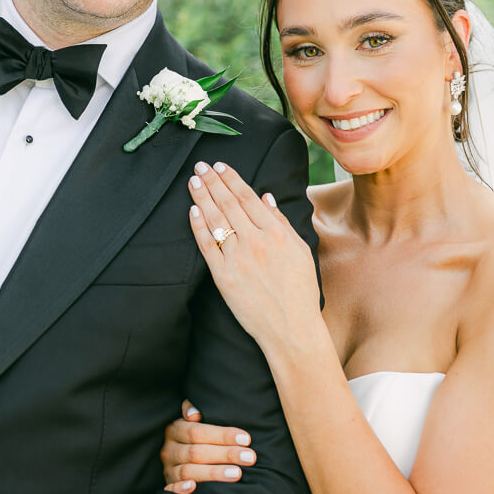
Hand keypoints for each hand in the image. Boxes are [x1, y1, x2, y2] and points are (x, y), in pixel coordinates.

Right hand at [161, 398, 256, 493]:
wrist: (189, 456)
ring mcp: (168, 469)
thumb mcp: (195, 420)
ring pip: (189, 471)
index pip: (197, 432)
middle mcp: (169, 450)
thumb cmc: (200, 436)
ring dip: (213, 473)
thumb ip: (195, 409)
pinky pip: (171, 489)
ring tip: (237, 473)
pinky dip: (180, 489)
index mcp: (175, 430)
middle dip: (225, 454)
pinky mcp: (169, 487)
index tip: (246, 439)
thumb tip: (194, 413)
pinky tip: (193, 488)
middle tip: (249, 457)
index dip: (222, 435)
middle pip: (196, 453)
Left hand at [188, 161, 319, 353]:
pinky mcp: (223, 277)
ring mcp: (237, 259)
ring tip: (193, 181)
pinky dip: (198, 226)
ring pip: (215, 220)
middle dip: (212, 181)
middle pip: (228, 203)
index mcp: (276, 233)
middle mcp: (256, 242)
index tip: (220, 166)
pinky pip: (207, 246)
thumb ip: (281, 222)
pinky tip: (192, 211)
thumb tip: (265, 197)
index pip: (248, 197)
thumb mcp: (300, 251)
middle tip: (199, 166)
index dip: (231, 179)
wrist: (291, 328)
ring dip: (202, 197)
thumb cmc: (300, 291)